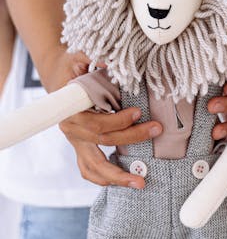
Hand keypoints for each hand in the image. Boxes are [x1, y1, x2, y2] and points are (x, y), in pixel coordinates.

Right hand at [46, 50, 161, 188]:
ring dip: (117, 176)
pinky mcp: (82, 149)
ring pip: (94, 167)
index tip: (138, 113)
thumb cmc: (71, 66)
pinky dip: (106, 180)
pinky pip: (90, 171)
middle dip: (132, 138)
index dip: (119, 121)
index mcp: (70, 110)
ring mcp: (76, 142)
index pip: (97, 124)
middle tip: (156, 130)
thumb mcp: (79, 55)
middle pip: (103, 142)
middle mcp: (72, 129)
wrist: (58, 75)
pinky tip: (126, 182)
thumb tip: (114, 62)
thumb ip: (95, 57)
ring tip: (140, 183)